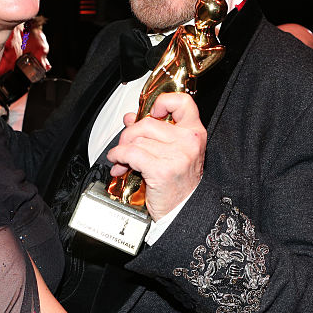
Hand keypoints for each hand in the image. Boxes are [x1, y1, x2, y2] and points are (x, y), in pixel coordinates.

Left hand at [106, 93, 205, 219]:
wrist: (184, 211)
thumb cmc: (180, 184)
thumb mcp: (174, 152)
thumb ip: (155, 132)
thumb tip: (131, 118)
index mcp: (195, 133)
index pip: (182, 102)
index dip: (162, 101)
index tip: (151, 111)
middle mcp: (188, 141)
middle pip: (148, 122)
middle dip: (129, 134)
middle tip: (125, 144)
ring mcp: (176, 155)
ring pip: (136, 139)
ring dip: (122, 149)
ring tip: (122, 160)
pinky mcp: (161, 170)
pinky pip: (130, 153)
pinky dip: (118, 156)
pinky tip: (118, 163)